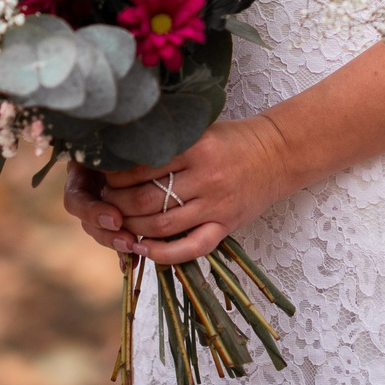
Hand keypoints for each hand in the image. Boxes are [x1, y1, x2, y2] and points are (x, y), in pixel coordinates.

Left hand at [77, 115, 295, 268]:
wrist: (279, 153)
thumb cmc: (234, 139)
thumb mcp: (202, 130)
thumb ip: (169, 143)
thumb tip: (121, 155)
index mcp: (197, 148)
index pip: (142, 168)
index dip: (116, 177)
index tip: (104, 178)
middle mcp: (206, 177)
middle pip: (147, 200)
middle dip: (117, 205)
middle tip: (105, 203)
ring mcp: (217, 204)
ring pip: (162, 226)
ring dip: (133, 229)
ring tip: (119, 224)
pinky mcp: (227, 225)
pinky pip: (192, 247)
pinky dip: (164, 254)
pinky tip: (144, 250)